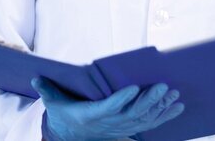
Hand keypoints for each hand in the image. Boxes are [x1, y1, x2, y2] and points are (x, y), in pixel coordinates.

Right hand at [32, 77, 183, 140]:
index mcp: (92, 115)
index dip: (121, 99)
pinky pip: (150, 124)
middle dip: (150, 101)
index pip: (109, 108)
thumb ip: (48, 91)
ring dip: (161, 107)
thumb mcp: (54, 104)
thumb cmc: (65, 115)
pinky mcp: (129, 129)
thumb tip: (35, 79)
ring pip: (144, 119)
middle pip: (133, 114)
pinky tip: (178, 106)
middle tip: (164, 86)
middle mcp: (109, 124)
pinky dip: (165, 115)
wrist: (72, 137)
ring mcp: (121, 128)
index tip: (133, 88)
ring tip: (174, 94)